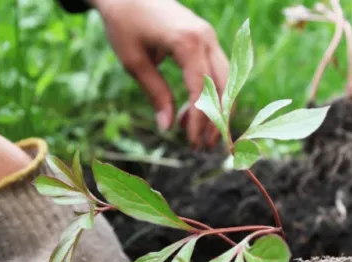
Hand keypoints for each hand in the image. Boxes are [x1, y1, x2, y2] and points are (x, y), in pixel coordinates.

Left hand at [91, 0, 228, 148]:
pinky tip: (191, 112)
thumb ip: (155, 94)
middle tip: (202, 147)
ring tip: (195, 133)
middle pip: (223, 87)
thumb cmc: (125, 24)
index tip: (192, 143)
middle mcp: (206, 38)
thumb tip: (168, 128)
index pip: (202, 89)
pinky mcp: (206, 39)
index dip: (200, 120)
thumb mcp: (134, 63)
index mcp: (187, 42)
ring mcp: (209, 37)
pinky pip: (217, 71)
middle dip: (216, 119)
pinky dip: (209, 94)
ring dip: (215, 109)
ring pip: (225, 80)